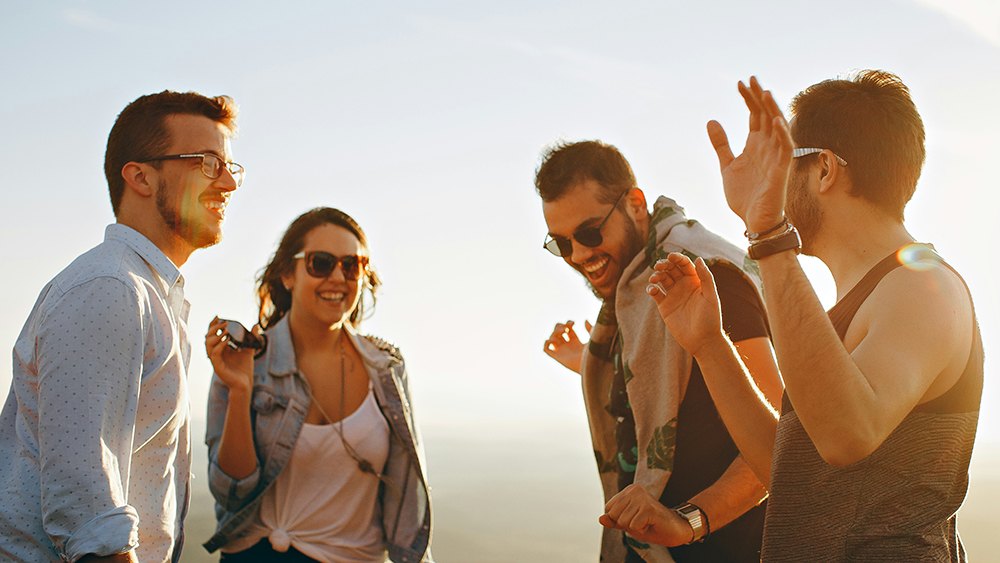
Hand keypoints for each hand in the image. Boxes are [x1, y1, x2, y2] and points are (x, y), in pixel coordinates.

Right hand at [205, 317, 254, 394]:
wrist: (245, 383)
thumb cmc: (245, 368)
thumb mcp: (249, 349)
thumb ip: (252, 337)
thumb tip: (256, 325)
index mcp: (220, 348)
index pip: (213, 334)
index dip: (213, 325)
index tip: (218, 316)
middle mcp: (216, 353)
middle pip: (208, 337)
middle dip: (214, 328)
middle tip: (224, 322)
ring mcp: (215, 360)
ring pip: (208, 345)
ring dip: (215, 336)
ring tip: (226, 330)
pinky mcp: (217, 366)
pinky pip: (214, 354)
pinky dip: (219, 346)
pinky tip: (226, 341)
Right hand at [543, 320, 591, 373]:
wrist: (592, 365)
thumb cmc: (595, 354)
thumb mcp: (593, 338)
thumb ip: (590, 329)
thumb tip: (585, 320)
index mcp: (576, 342)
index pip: (568, 330)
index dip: (568, 324)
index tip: (573, 323)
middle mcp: (567, 346)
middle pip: (557, 332)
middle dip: (559, 327)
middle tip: (566, 328)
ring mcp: (562, 351)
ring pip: (551, 338)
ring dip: (554, 332)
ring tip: (562, 333)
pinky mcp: (558, 357)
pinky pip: (546, 349)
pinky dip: (547, 343)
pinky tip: (554, 340)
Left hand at [599, 484, 693, 546]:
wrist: (676, 529)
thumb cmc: (652, 525)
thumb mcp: (629, 524)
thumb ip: (614, 521)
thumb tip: (600, 519)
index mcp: (628, 490)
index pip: (609, 510)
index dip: (619, 520)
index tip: (635, 518)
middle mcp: (634, 490)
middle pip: (614, 515)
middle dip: (626, 524)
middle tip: (642, 521)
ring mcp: (642, 498)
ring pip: (623, 522)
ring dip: (635, 528)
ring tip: (647, 522)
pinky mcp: (649, 508)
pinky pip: (634, 526)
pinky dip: (642, 530)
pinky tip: (651, 524)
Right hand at [646, 254, 723, 356]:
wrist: (702, 341)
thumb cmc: (710, 319)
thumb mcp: (711, 296)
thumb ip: (706, 277)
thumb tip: (698, 258)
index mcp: (696, 281)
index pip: (685, 264)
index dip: (677, 258)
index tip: (670, 256)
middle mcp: (684, 286)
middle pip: (671, 269)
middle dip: (664, 264)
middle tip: (659, 266)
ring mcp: (673, 295)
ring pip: (662, 279)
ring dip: (656, 275)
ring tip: (654, 278)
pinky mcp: (664, 306)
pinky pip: (655, 293)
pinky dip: (651, 289)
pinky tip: (652, 290)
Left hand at [708, 76, 793, 231]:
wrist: (754, 222)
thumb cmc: (745, 196)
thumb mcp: (727, 166)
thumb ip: (721, 144)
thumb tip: (711, 120)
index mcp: (756, 145)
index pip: (754, 115)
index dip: (748, 99)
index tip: (739, 83)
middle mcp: (768, 147)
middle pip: (766, 116)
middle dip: (759, 97)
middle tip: (750, 78)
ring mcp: (776, 157)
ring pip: (777, 128)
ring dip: (771, 110)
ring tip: (763, 92)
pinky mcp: (782, 171)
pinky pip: (786, 149)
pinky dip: (783, 134)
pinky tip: (776, 120)